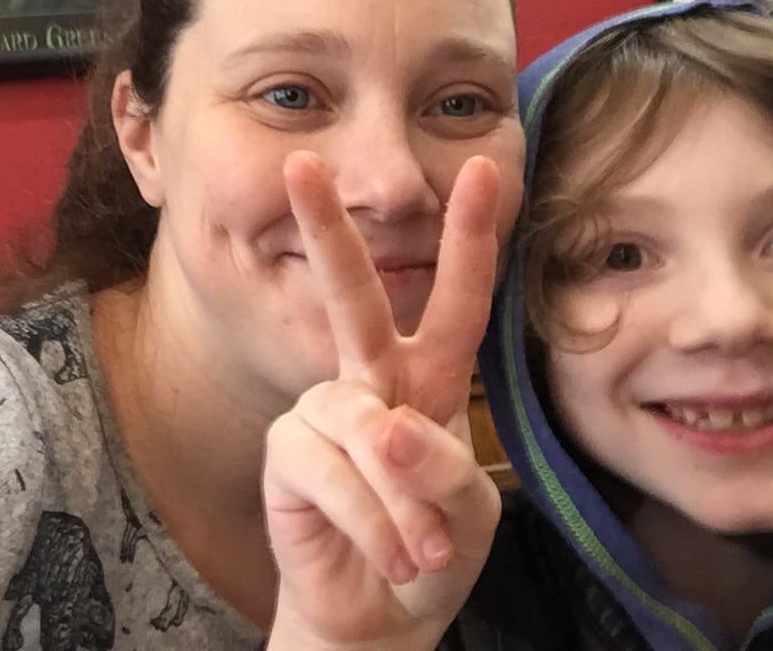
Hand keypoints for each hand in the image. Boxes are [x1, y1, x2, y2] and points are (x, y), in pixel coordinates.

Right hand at [263, 152, 503, 650]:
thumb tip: (388, 427)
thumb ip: (443, 467)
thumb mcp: (468, 512)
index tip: (485, 167)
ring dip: (402, 499)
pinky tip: (387, 551)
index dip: (470, 238)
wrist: (380, 615)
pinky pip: (331, 469)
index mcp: (427, 379)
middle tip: (302, 166)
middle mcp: (370, 382)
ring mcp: (324, 415)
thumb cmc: (431, 550)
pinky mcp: (287, 453)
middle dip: (328, 231)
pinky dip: (371, 518)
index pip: (453, 300)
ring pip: (364, 423)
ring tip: (420, 553)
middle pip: (353, 297)